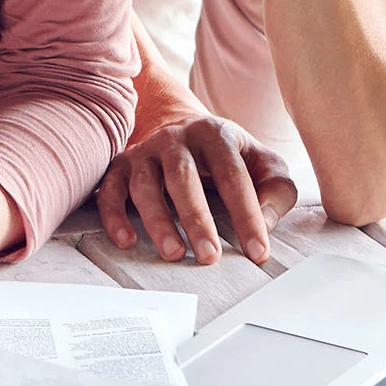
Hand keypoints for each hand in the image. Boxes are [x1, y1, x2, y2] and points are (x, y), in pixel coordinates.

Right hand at [97, 112, 299, 264]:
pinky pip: (110, 190)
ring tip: (173, 253)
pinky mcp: (121, 166)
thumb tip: (264, 222)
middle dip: (196, 219)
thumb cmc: (228, 156)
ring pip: (145, 185)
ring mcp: (145, 151)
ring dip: (157, 221)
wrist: (182, 128)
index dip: (246, 215)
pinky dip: (114, 215)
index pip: (233, 176)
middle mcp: (176, 138)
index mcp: (216, 134)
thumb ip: (275, 190)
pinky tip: (126, 240)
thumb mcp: (262, 164)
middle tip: (210, 257)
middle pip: (183, 177)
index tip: (257, 252)